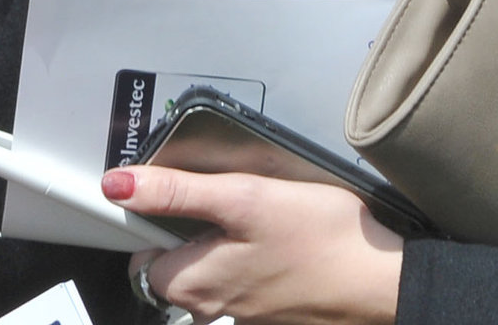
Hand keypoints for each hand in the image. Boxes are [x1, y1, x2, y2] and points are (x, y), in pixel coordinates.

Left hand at [104, 164, 401, 324]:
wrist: (379, 279)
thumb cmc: (317, 237)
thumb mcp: (244, 197)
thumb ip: (180, 192)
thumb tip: (118, 184)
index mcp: (195, 285)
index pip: (143, 258)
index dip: (153, 219)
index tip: (179, 190)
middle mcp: (213, 308)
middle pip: (177, 266)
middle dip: (191, 229)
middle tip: (227, 192)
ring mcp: (246, 312)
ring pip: (212, 272)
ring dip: (222, 240)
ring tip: (256, 208)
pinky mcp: (274, 307)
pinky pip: (244, 278)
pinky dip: (251, 254)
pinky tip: (280, 232)